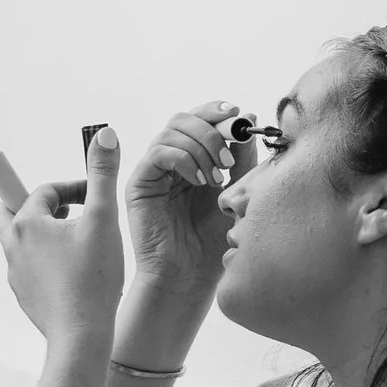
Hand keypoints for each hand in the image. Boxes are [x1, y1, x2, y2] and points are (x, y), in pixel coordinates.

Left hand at [0, 125, 124, 347]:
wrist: (80, 337)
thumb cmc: (93, 278)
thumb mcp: (104, 219)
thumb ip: (102, 175)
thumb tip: (104, 134)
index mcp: (27, 223)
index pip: (44, 191)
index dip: (72, 188)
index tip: (94, 197)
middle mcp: (12, 246)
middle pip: (6, 210)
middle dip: (33, 205)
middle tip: (64, 213)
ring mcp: (15, 274)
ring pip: (20, 242)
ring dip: (44, 236)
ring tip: (77, 245)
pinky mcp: (24, 296)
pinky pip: (29, 269)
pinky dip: (47, 263)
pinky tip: (75, 274)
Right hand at [122, 97, 244, 304]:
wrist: (190, 275)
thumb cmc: (213, 239)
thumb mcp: (237, 190)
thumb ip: (241, 155)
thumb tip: (246, 115)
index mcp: (194, 158)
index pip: (200, 119)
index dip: (217, 111)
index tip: (239, 117)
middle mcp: (171, 160)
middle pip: (184, 119)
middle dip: (211, 129)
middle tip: (228, 157)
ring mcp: (154, 170)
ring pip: (171, 131)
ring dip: (200, 148)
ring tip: (216, 178)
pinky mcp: (140, 183)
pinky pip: (158, 152)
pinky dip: (183, 159)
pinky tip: (199, 182)